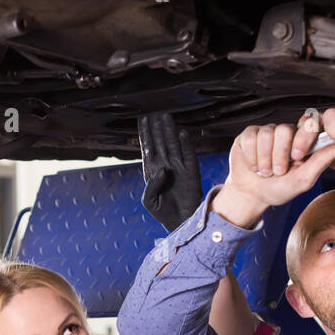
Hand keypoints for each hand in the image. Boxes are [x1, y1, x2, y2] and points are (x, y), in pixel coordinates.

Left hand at [139, 113, 203, 231]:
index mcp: (152, 171)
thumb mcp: (149, 201)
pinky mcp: (191, 173)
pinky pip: (188, 155)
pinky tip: (182, 134)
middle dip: (157, 128)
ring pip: (173, 145)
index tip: (143, 119)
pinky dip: (185, 145)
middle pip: (160, 142)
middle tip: (155, 113)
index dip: (145, 133)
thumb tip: (162, 169)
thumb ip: (151, 185)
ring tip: (166, 117)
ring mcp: (178, 168)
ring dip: (169, 131)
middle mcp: (165, 166)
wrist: (180, 222)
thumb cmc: (163, 212)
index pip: (148, 148)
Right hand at [213, 112, 334, 227]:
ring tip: (265, 171)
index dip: (304, 136)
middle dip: (279, 155)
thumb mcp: (304, 179)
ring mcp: (267, 132)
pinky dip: (251, 156)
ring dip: (264, 158)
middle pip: (284, 129)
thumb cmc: (280, 188)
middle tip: (279, 171)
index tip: (298, 157)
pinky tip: (254, 165)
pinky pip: (251, 137)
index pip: (309, 122)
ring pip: (266, 133)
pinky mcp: (249, 135)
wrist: (252, 196)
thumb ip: (322, 161)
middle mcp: (285, 133)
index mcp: (302, 140)